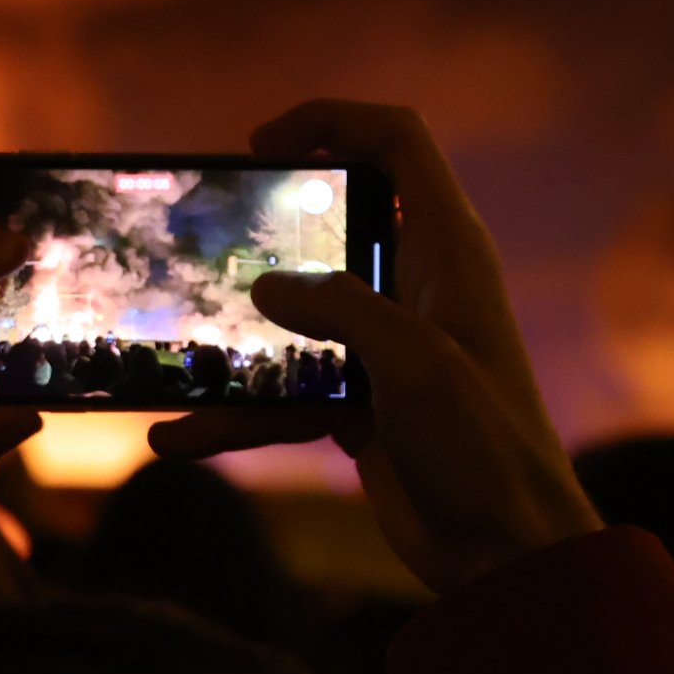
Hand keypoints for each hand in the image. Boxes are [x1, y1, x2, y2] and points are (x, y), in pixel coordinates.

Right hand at [148, 99, 601, 596]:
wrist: (507, 552)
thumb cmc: (483, 447)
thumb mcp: (413, 364)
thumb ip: (341, 310)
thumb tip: (266, 287)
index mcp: (446, 253)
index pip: (398, 144)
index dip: (334, 122)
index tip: (263, 144)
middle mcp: (416, 287)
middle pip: (334, 223)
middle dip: (266, 230)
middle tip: (203, 238)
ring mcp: (386, 348)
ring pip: (296, 318)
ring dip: (236, 339)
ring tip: (167, 353)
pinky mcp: (362, 405)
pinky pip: (286, 393)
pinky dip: (237, 414)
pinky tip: (178, 437)